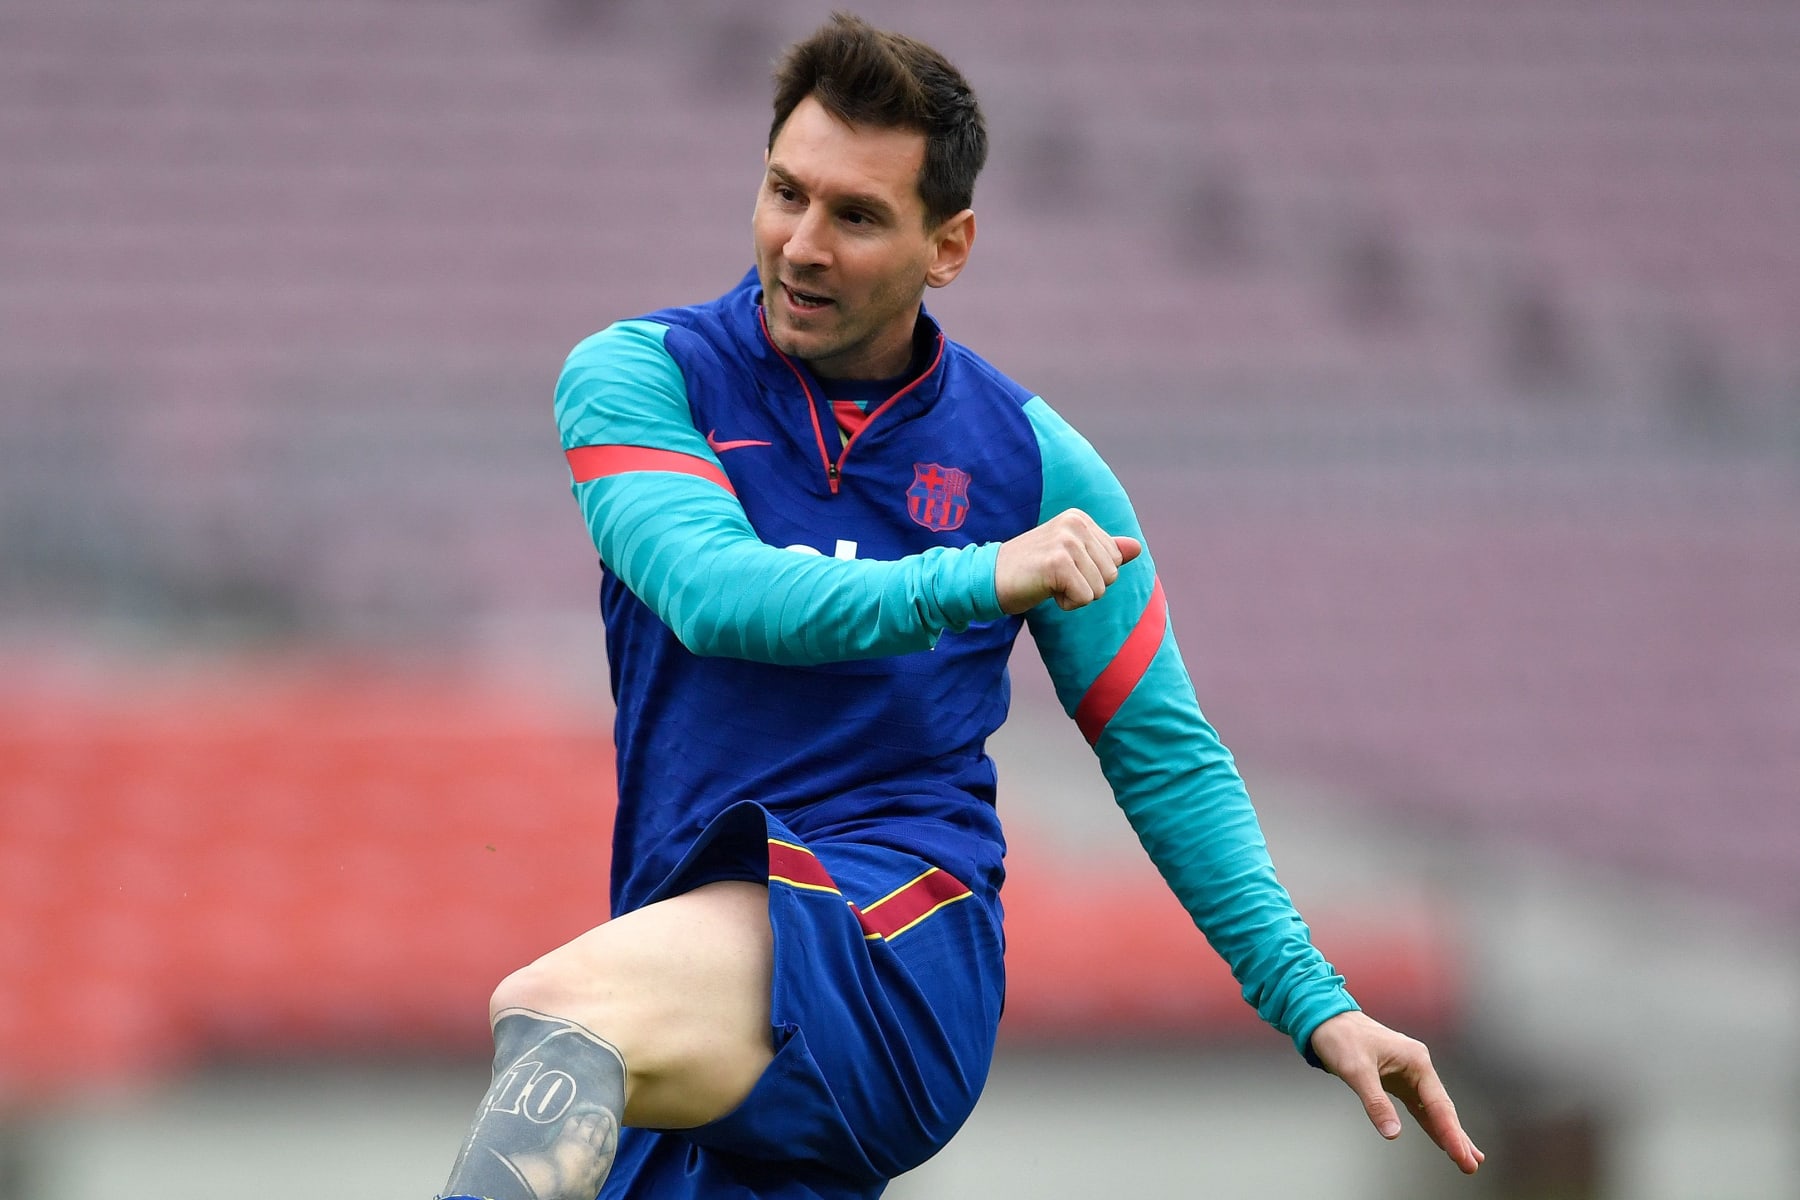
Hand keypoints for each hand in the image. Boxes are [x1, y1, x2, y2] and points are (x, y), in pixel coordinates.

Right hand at [994, 508, 1141, 613]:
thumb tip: (1137, 548)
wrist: (989, 579)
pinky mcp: (1058, 563)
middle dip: (1087, 586)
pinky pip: (1085, 598)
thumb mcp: (1070, 557)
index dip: (1090, 574)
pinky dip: (1067, 603)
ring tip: (1049, 583)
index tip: (1060, 568)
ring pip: (1100, 588)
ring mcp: (1066, 541)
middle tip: (1054, 578)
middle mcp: (1075, 524)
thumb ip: (1103, 551)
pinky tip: (1045, 590)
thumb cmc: (1030, 570)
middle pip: (1111, 574)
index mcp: (1079, 518)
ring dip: (1076, 595)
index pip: (1115, 559)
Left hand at [1309, 1010, 1483, 1174]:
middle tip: (1471, 1165)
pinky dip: (1430, 1123)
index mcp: (1416, 1060)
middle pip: (1441, 1107)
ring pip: (1433, 1109)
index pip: (1438, 1104)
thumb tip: (1393, 1133)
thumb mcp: (1356, 1071)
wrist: (1326, 1021)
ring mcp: (1409, 1074)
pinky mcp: (1397, 1080)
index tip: (1462, 1155)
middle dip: (1456, 1137)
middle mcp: (1417, 1067)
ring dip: (1447, 1132)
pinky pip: (1418, 1106)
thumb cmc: (1342, 1039)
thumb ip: (1376, 1103)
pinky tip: (1440, 1138)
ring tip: (1466, 1157)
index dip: (1450, 1132)